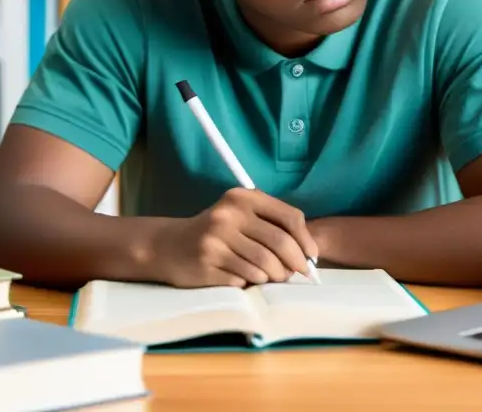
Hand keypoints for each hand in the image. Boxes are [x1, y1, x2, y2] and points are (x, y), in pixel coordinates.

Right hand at [150, 187, 318, 287]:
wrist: (169, 245)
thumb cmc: (215, 231)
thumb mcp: (239, 215)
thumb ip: (271, 224)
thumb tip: (307, 252)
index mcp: (242, 198)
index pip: (289, 216)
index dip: (306, 239)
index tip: (312, 255)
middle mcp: (228, 215)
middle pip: (280, 243)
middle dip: (295, 262)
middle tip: (298, 273)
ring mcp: (216, 240)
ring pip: (264, 265)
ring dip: (275, 276)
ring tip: (273, 277)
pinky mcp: (207, 264)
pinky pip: (245, 279)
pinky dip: (253, 282)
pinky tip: (247, 278)